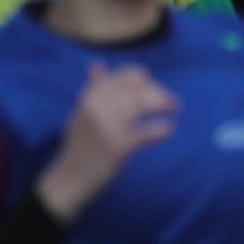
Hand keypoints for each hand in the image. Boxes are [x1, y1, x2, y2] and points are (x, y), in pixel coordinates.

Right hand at [36, 64, 178, 222]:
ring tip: (173, 108)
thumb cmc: (79, 146)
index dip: (143, 78)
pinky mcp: (118, 147)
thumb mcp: (81, 114)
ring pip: (142, 104)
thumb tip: (98, 64)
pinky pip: (146, 133)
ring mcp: (107, 127)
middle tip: (171, 101)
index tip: (152, 87)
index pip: (123, 77)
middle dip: (158, 91)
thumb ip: (92, 90)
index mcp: (89, 97)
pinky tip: (168, 129)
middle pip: (136, 89)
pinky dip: (161, 129)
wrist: (69, 178)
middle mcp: (96, 108)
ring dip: (163, 103)